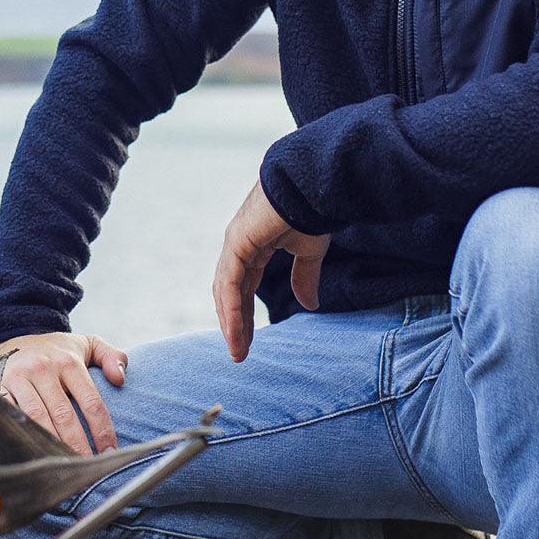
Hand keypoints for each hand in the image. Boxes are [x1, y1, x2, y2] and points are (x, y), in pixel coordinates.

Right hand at [0, 331, 127, 456]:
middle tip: (87, 466)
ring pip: (37, 419)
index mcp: (69, 361)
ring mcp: (19, 379)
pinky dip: (22, 436)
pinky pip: (10, 416)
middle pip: (64, 415)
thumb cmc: (56, 349)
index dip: (101, 428)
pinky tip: (33, 453)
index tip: (109, 451)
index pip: (90, 400)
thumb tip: (120, 379)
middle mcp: (43, 369)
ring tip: (64, 466)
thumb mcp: (87, 344)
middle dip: (78, 444)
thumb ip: (111, 356)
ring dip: (51, 444)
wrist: (12, 335)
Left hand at [213, 180, 330, 362]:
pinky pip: (229, 283)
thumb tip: (311, 305)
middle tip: (239, 353)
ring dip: (231, 323)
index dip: (244, 313)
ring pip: (225, 291)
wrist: (313, 185)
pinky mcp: (237, 243)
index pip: (242, 286)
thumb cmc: (312, 210)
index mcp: (253, 245)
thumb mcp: (309, 252)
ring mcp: (234, 243)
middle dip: (234, 323)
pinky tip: (236, 331)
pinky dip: (231, 309)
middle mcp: (238, 245)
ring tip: (238, 351)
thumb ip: (304, 278)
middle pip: (229, 292)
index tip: (249, 341)